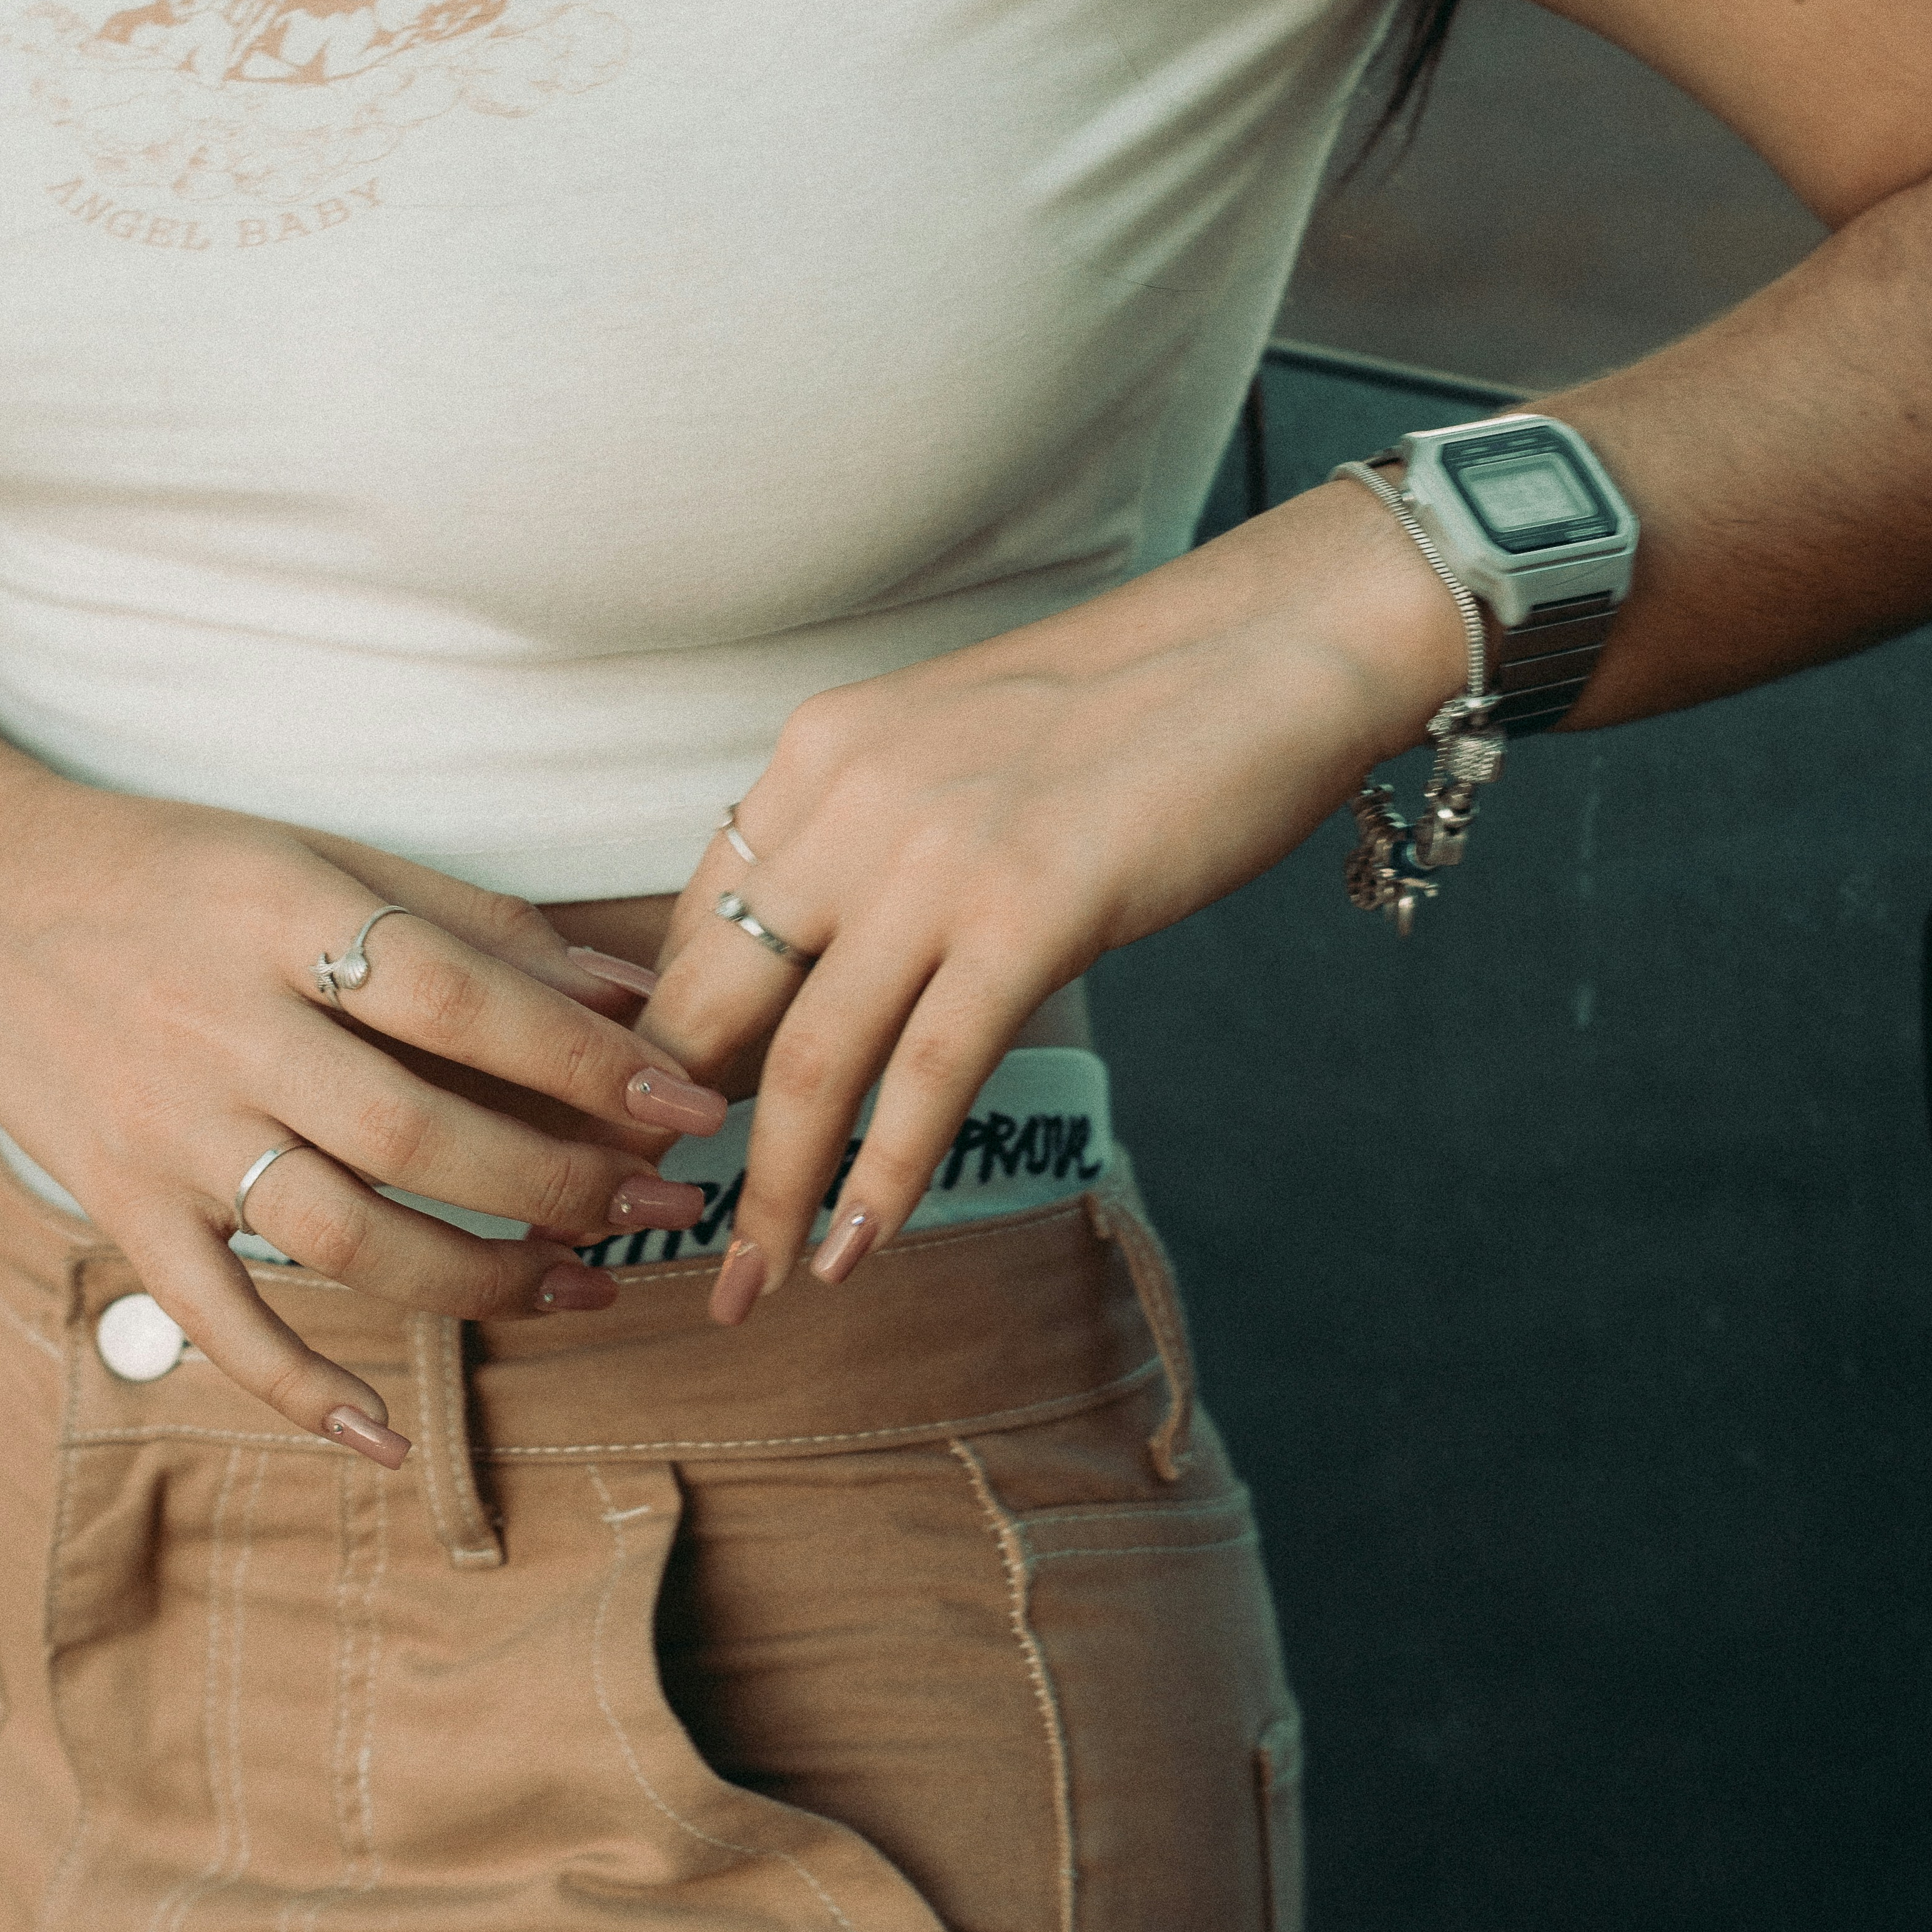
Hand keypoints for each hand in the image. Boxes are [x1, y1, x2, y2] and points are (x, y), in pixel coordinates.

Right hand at [0, 771, 726, 1455]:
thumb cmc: (176, 872)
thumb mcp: (320, 857)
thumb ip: (475, 925)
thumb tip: (633, 993)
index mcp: (280, 916)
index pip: (457, 999)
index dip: (585, 1058)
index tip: (689, 1100)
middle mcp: (221, 1027)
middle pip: (412, 1133)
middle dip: (557, 1183)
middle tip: (659, 1207)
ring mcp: (166, 1129)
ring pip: (336, 1236)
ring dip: (474, 1280)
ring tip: (581, 1286)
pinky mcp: (120, 1206)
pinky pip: (215, 1319)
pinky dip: (300, 1386)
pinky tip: (387, 1433)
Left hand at [639, 479, 1463, 1321]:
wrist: (1273, 646)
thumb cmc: (1138, 703)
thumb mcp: (956, 746)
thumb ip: (879, 829)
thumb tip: (836, 943)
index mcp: (824, 751)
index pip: (704, 919)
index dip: (671, 1037)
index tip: (669, 1123)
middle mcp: (854, 801)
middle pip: (720, 996)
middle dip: (673, 1129)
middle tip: (658, 1223)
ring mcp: (938, 859)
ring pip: (810, 1060)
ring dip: (769, 1192)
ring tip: (749, 1285)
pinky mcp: (1031, 912)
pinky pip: (931, 1073)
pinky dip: (885, 1177)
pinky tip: (857, 1248)